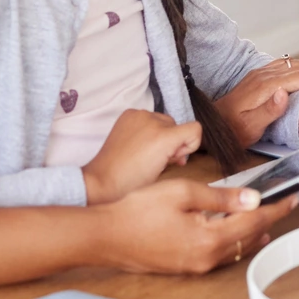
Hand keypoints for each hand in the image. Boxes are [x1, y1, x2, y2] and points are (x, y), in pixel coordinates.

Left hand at [82, 109, 202, 203]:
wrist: (103, 181)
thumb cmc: (133, 183)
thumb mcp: (164, 173)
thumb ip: (178, 156)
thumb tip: (180, 152)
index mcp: (164, 137)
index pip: (195, 129)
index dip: (190, 146)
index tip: (175, 158)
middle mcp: (152, 120)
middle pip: (178, 125)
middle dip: (173, 141)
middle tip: (159, 159)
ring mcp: (138, 115)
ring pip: (163, 120)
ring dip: (160, 134)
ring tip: (146, 152)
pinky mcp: (128, 114)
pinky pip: (148, 117)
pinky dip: (147, 128)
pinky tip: (137, 144)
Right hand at [93, 180, 298, 273]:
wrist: (105, 237)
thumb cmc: (137, 212)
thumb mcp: (182, 193)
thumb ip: (220, 197)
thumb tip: (252, 199)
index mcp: (208, 239)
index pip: (253, 221)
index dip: (275, 209)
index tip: (290, 198)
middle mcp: (205, 259)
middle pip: (247, 237)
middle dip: (267, 220)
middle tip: (282, 205)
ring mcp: (194, 266)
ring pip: (234, 249)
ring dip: (251, 232)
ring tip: (265, 218)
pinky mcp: (184, 266)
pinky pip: (218, 254)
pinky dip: (232, 241)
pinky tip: (232, 231)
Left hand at [218, 58, 298, 145]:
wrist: (213, 124)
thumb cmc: (232, 130)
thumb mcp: (250, 128)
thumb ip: (268, 111)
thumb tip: (284, 93)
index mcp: (265, 85)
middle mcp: (264, 74)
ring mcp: (261, 73)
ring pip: (294, 63)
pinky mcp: (259, 76)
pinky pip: (285, 66)